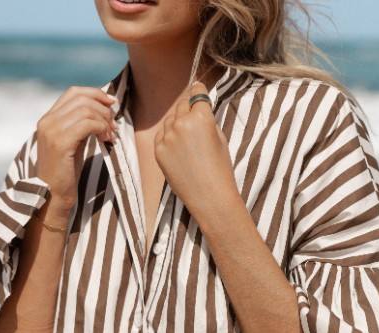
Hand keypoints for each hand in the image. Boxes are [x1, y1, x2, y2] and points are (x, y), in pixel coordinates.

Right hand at [35, 86, 118, 215]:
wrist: (53, 195)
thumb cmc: (66, 173)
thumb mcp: (74, 144)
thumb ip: (81, 126)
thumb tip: (103, 111)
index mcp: (49, 119)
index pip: (73, 92)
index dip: (95, 94)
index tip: (111, 104)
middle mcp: (48, 121)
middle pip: (81, 98)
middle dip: (103, 108)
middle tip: (114, 125)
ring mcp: (52, 131)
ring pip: (86, 110)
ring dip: (104, 120)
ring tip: (111, 135)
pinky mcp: (60, 143)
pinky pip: (87, 124)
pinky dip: (101, 128)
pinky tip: (106, 140)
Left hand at [153, 81, 239, 223]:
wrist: (209, 196)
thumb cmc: (220, 169)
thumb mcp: (220, 138)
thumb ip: (207, 120)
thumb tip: (198, 108)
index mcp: (201, 117)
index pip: (197, 92)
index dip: (199, 91)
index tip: (198, 89)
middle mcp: (181, 123)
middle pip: (182, 104)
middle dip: (188, 109)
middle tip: (195, 120)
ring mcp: (167, 137)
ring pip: (170, 119)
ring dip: (178, 123)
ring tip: (189, 141)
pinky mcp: (158, 150)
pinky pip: (162, 135)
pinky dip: (168, 137)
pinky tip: (180, 150)